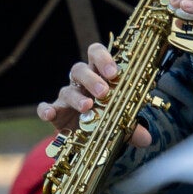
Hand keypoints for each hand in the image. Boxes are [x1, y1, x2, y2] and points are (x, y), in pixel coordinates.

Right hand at [36, 43, 150, 146]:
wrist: (90, 136)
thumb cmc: (108, 116)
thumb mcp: (121, 119)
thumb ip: (132, 127)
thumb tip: (147, 139)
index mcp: (99, 74)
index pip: (96, 54)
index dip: (103, 59)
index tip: (114, 72)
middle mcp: (81, 82)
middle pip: (80, 70)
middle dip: (92, 79)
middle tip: (104, 92)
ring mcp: (67, 97)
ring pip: (66, 90)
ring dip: (77, 98)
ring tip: (87, 107)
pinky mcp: (56, 112)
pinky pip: (45, 107)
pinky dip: (45, 109)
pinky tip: (50, 114)